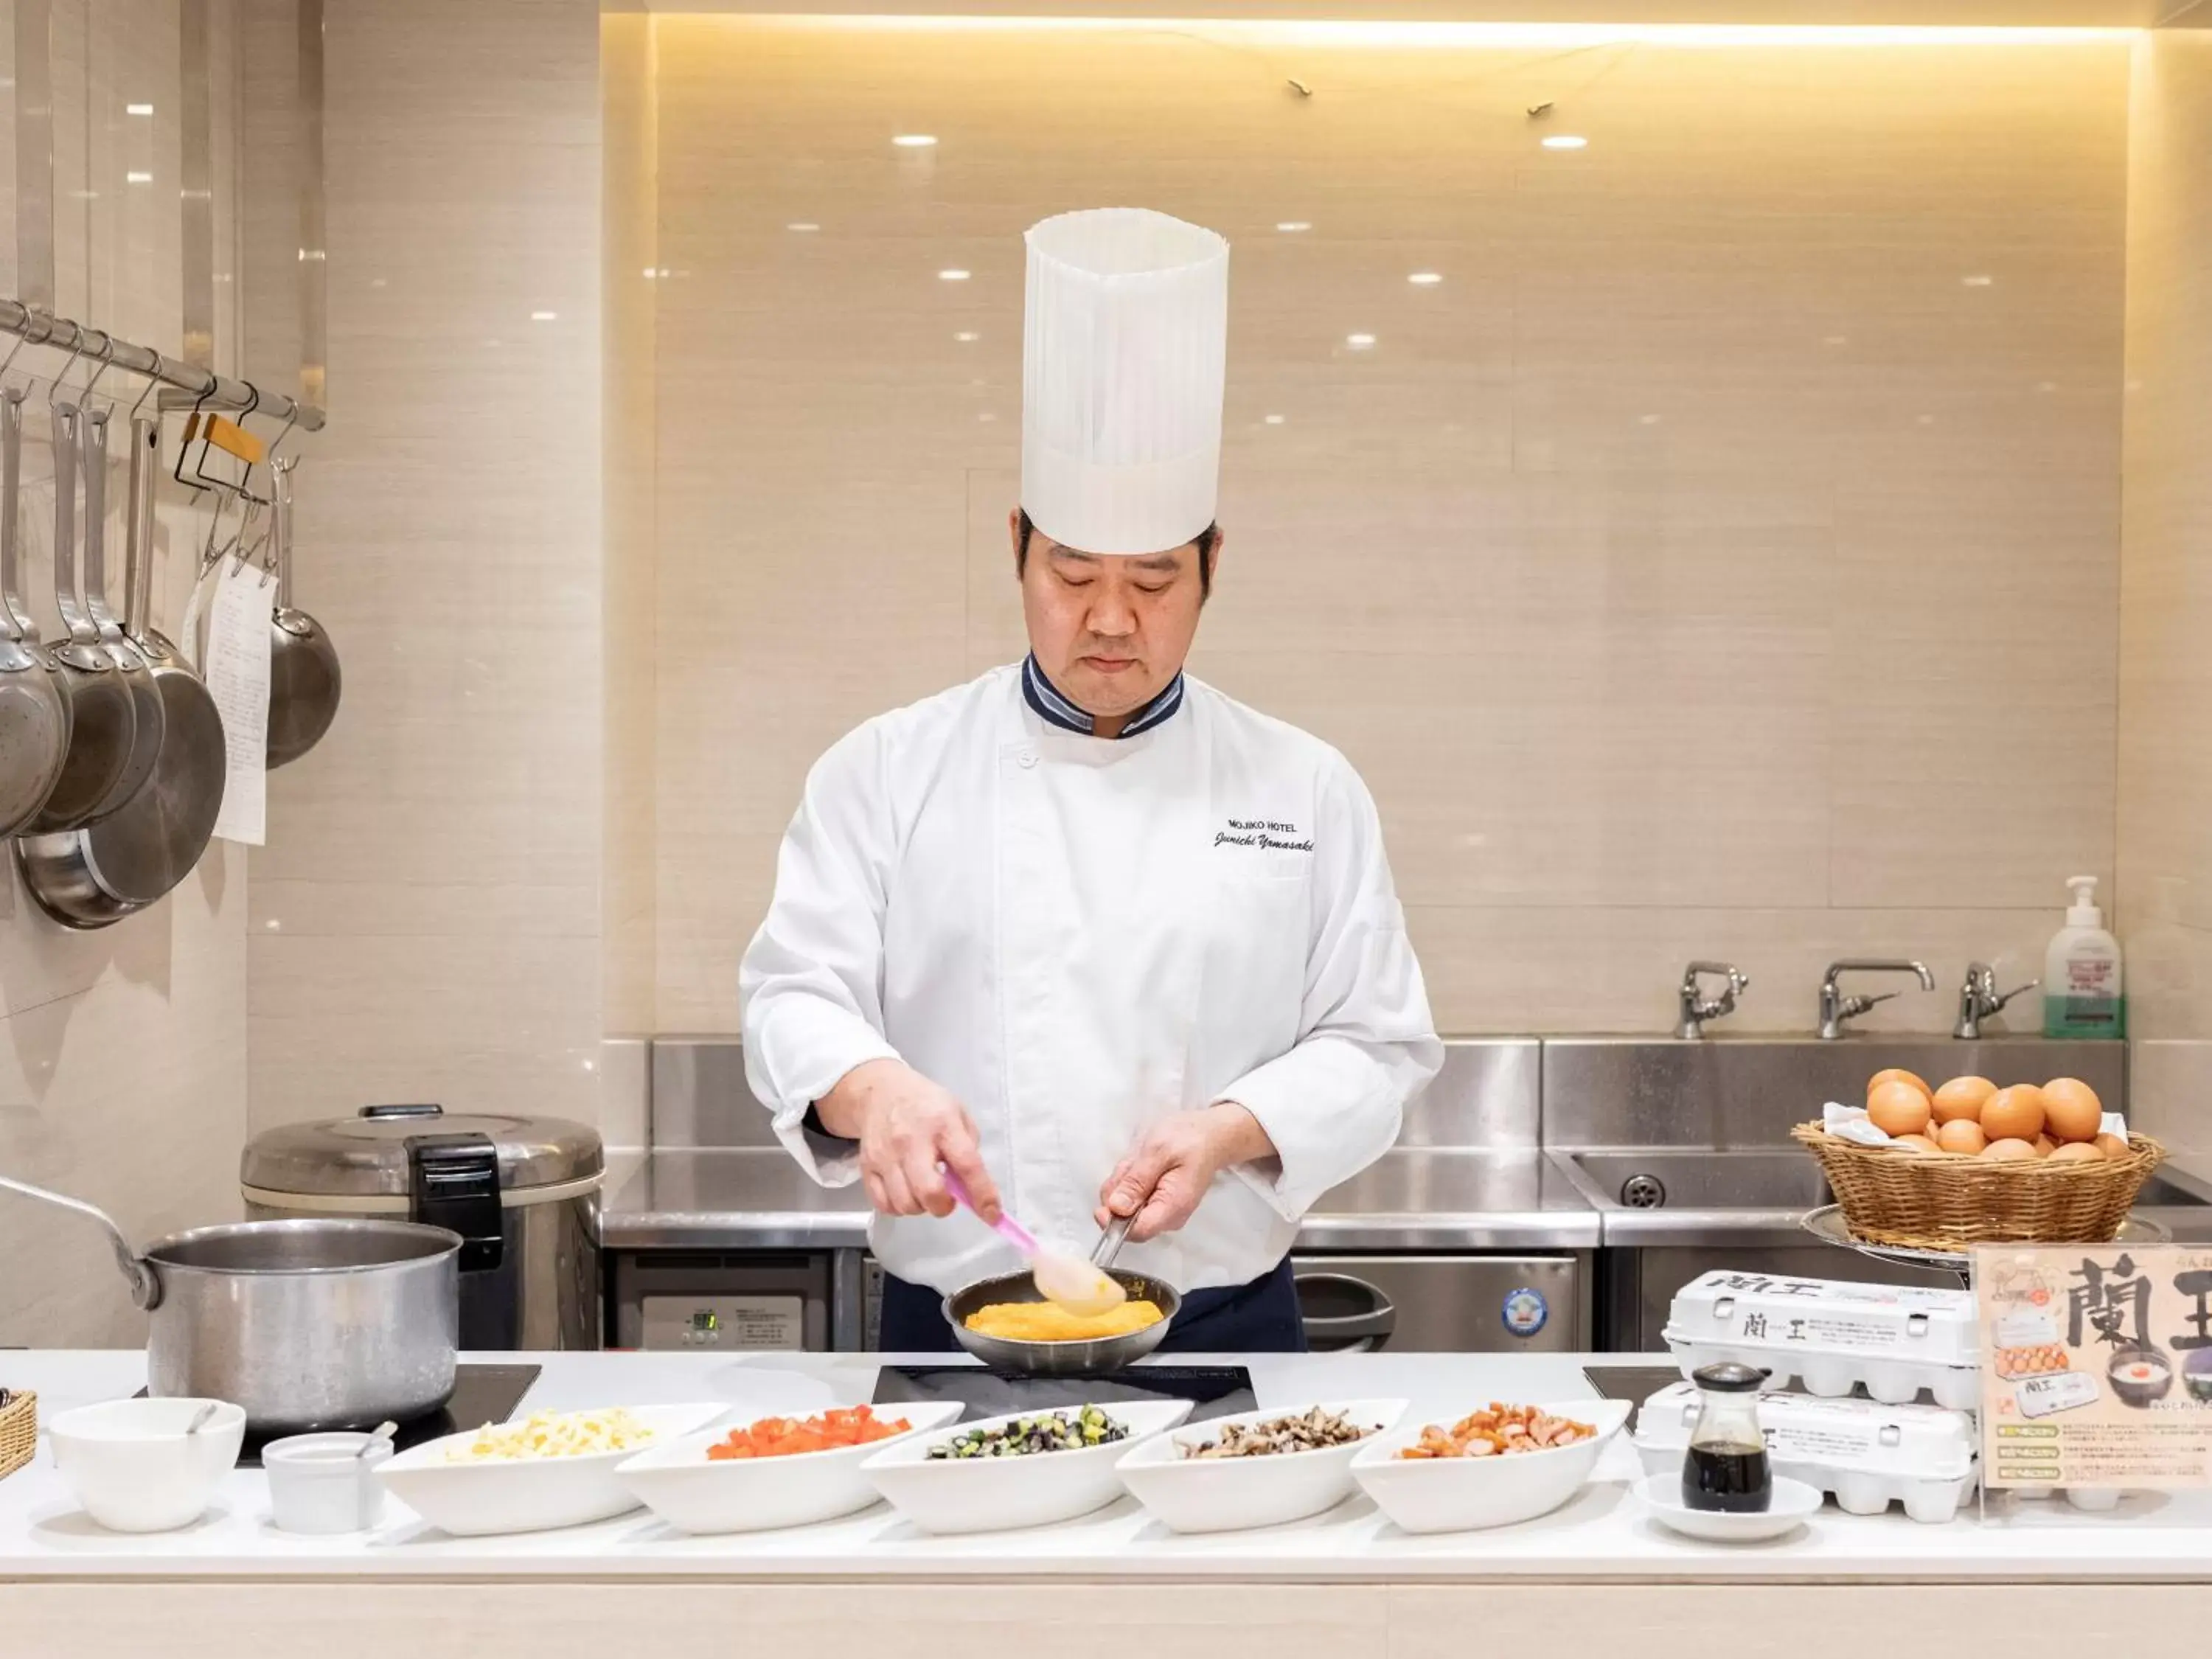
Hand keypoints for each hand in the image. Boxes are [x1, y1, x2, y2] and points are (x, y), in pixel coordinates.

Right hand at [816, 1059, 999, 1222]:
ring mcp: (886, 1155)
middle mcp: (912, 1141)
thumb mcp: (958, 1114)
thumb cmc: (926, 1105)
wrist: (881, 1092)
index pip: (967, 1164)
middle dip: (944, 1205)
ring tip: (925, 1191)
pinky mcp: (867, 1166)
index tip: (991, 1212)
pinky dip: (898, 1207)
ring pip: (905, 1203)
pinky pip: (883, 1204)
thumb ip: (968, 1149)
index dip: (982, 1193)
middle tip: (947, 1198)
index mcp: (943, 1124)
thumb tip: (972, 1189)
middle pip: (929, 1191)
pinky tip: (906, 1192)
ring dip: (921, 1207)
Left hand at [1094, 1104, 1274, 1242]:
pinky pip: (1131, 1199)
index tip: (1103, 1202)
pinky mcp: (1157, 1204)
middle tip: (1132, 1165)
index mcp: (1172, 1207)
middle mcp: (1169, 1217)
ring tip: (1140, 1161)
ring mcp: (1163, 1212)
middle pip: (1126, 1221)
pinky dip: (1128, 1181)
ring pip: (1125, 1208)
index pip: (1136, 1232)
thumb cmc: (1189, 1139)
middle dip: (1118, 1193)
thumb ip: (1136, 1181)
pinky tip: (1142, 1165)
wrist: (1210, 1135)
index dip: (1113, 1221)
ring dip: (1123, 1183)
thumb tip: (1116, 1208)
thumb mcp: (1158, 1151)